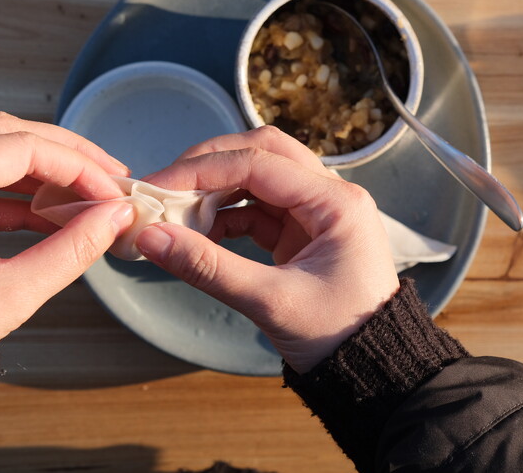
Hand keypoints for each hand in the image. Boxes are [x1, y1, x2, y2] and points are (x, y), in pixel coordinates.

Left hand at [0, 112, 135, 348]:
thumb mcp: (10, 294)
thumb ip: (71, 250)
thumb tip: (114, 218)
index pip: (22, 147)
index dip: (77, 166)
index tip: (110, 193)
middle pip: (5, 133)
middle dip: (64, 152)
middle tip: (108, 173)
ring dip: (43, 171)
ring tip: (85, 195)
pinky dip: (18, 196)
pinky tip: (51, 217)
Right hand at [137, 126, 399, 372]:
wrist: (371, 368)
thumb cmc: (337, 335)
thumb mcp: (272, 302)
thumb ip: (209, 267)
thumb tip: (150, 238)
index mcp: (337, 202)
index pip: (260, 162)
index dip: (203, 169)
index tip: (157, 185)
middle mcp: (331, 196)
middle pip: (264, 153)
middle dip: (211, 165)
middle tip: (166, 185)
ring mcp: (318, 213)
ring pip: (260, 179)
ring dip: (217, 191)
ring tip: (175, 213)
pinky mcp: (304, 233)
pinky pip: (259, 210)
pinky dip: (227, 216)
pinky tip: (198, 233)